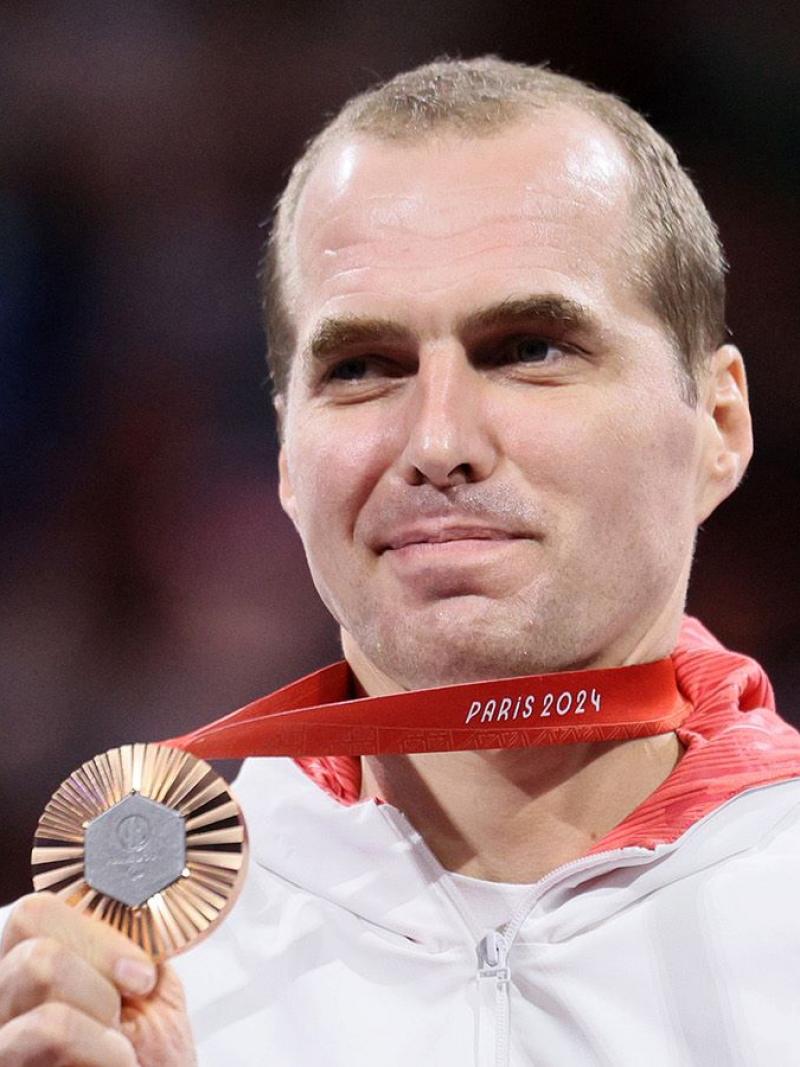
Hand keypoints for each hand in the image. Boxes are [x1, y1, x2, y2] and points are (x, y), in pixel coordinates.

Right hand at [0, 893, 196, 1065]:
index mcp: (32, 979)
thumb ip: (134, 949)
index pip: (33, 913)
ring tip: (116, 1052)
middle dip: (99, 972)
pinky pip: (45, 1027)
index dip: (95, 932)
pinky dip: (102, 1044)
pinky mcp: (8, 1066)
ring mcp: (2, 1046)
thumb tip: (134, 902)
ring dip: (100, 1010)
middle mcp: (2, 1009)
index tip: (140, 975)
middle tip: (123, 1015)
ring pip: (38, 969)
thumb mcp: (151, 1000)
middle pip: (36, 940)